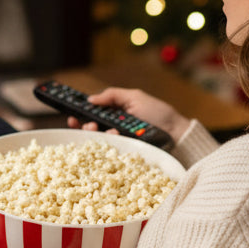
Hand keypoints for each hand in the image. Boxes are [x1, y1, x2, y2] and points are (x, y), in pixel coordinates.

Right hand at [65, 86, 191, 144]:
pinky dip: (110, 140)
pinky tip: (114, 135)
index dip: (81, 115)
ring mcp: (121, 141)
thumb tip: (90, 98)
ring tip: (97, 129)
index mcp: (116, 113)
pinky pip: (111, 148)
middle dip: (84, 125)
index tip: (72, 115)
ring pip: (99, 139)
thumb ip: (112, 95)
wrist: (176, 133)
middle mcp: (116, 128)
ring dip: (95, 132)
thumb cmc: (158, 113)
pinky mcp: (126, 152)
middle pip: (92, 128)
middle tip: (83, 124)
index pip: (93, 114)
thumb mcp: (134, 97)